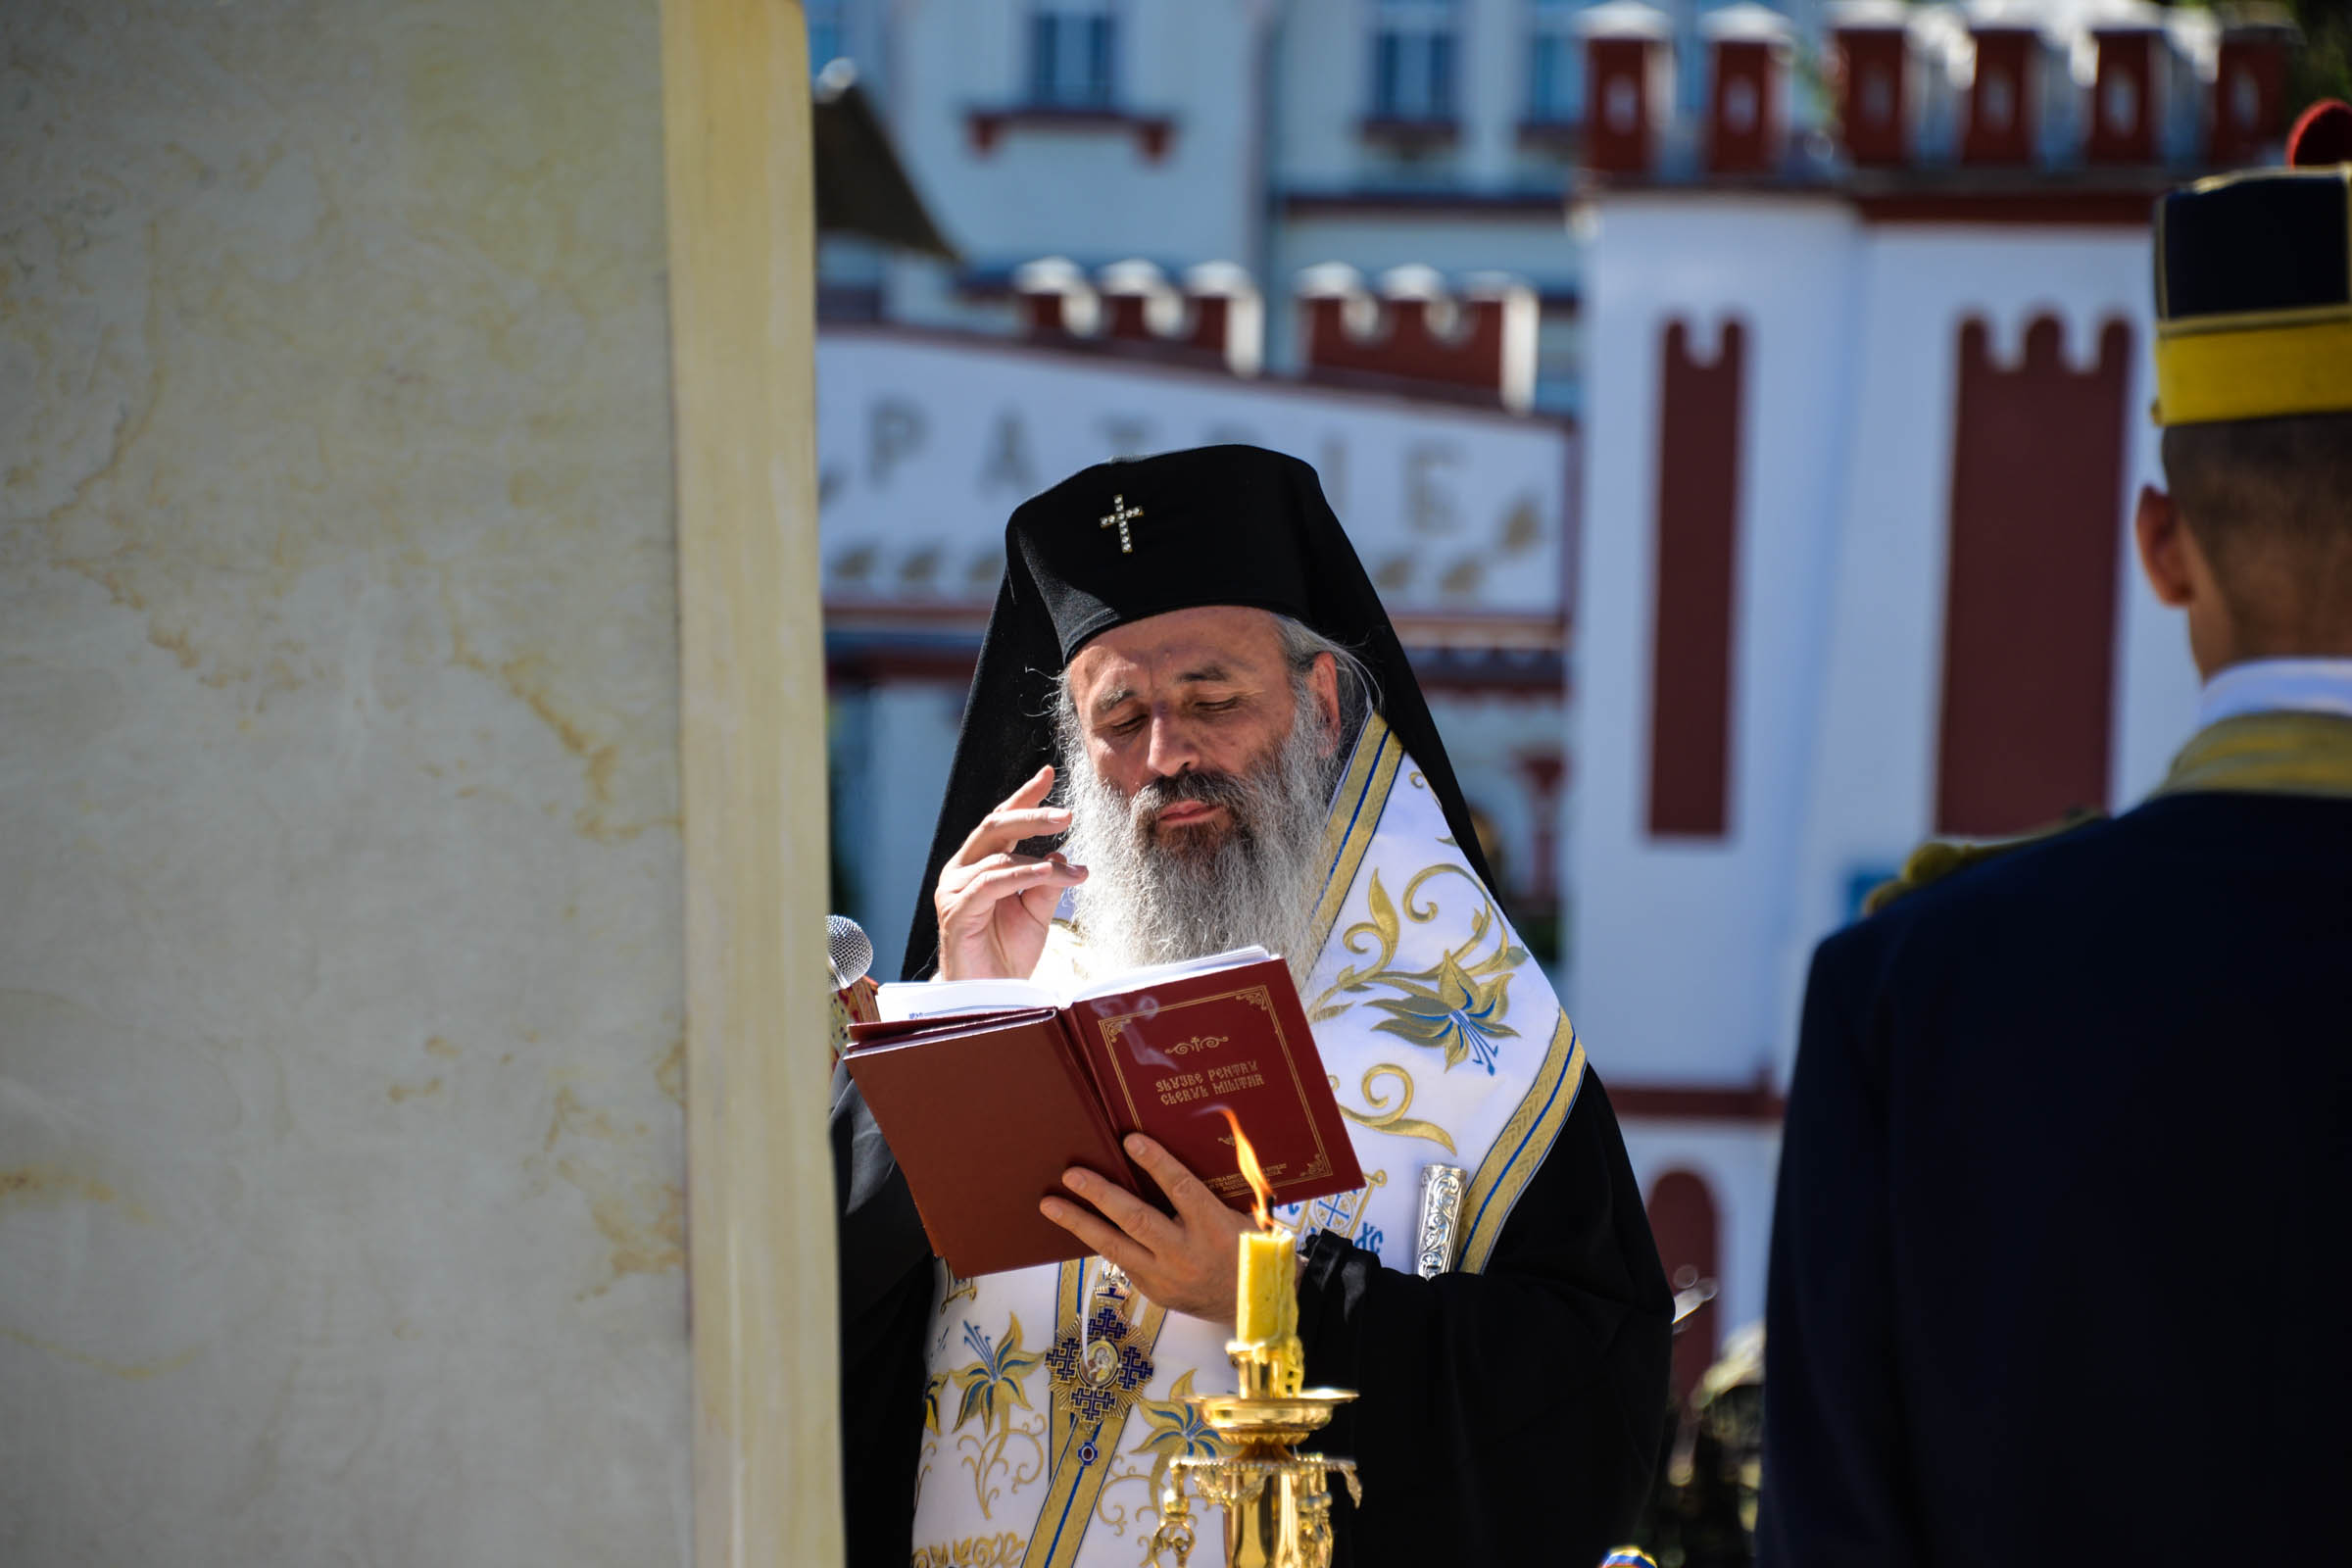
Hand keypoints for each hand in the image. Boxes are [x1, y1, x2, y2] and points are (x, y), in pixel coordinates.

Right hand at [934, 765, 1087, 980]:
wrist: (992, 997)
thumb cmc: (1008, 953)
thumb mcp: (1038, 911)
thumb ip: (1048, 881)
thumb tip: (1063, 852)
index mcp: (979, 864)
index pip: (1001, 821)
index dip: (1023, 797)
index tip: (1047, 773)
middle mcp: (962, 871)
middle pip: (994, 827)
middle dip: (1032, 816)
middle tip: (1068, 814)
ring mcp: (955, 890)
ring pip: (999, 858)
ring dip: (1042, 864)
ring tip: (1074, 874)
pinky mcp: (956, 912)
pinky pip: (990, 885)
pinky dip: (1019, 875)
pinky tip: (1045, 873)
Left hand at [1040, 1134, 1253, 1327]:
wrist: (1252, 1305)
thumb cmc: (1247, 1249)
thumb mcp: (1239, 1217)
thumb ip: (1207, 1194)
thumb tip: (1168, 1158)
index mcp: (1215, 1228)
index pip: (1181, 1189)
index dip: (1156, 1163)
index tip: (1130, 1141)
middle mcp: (1187, 1254)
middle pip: (1137, 1219)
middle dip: (1100, 1195)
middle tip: (1072, 1175)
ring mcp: (1167, 1277)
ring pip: (1115, 1247)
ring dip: (1080, 1223)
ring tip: (1051, 1205)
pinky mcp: (1154, 1293)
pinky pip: (1121, 1262)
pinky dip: (1099, 1240)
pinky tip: (1077, 1225)